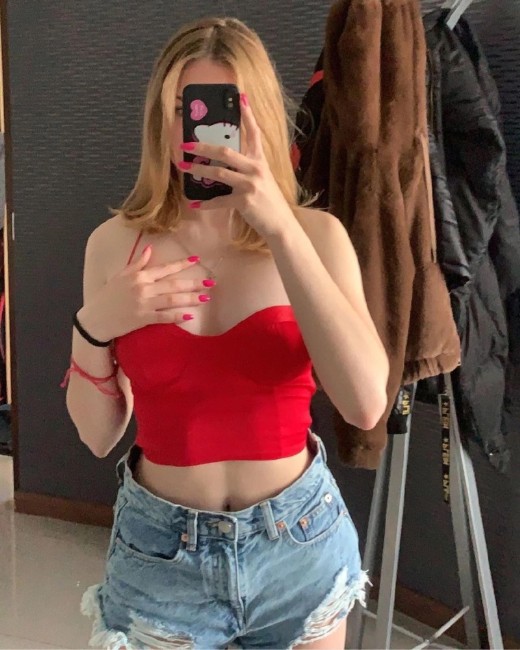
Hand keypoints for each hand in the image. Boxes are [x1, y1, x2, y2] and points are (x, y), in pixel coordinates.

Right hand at [78, 246, 213, 340]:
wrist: (96, 318)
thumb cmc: (108, 296)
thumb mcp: (121, 276)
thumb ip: (138, 264)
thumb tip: (150, 249)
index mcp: (139, 276)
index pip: (164, 268)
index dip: (181, 264)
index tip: (197, 260)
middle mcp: (143, 288)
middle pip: (173, 284)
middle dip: (193, 283)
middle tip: (210, 283)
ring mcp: (144, 304)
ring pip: (172, 300)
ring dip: (189, 298)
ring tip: (205, 298)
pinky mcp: (143, 318)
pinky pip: (164, 317)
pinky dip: (176, 316)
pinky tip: (189, 316)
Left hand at [176, 93, 295, 239]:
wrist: (281, 224)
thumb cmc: (269, 203)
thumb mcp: (263, 180)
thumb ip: (248, 169)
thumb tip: (225, 163)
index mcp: (260, 161)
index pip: (254, 133)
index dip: (247, 115)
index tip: (240, 97)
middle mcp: (256, 169)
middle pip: (226, 151)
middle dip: (203, 146)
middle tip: (186, 144)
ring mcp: (250, 184)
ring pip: (219, 172)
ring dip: (198, 169)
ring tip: (183, 167)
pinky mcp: (244, 201)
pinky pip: (219, 200)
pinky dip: (205, 203)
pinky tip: (194, 203)